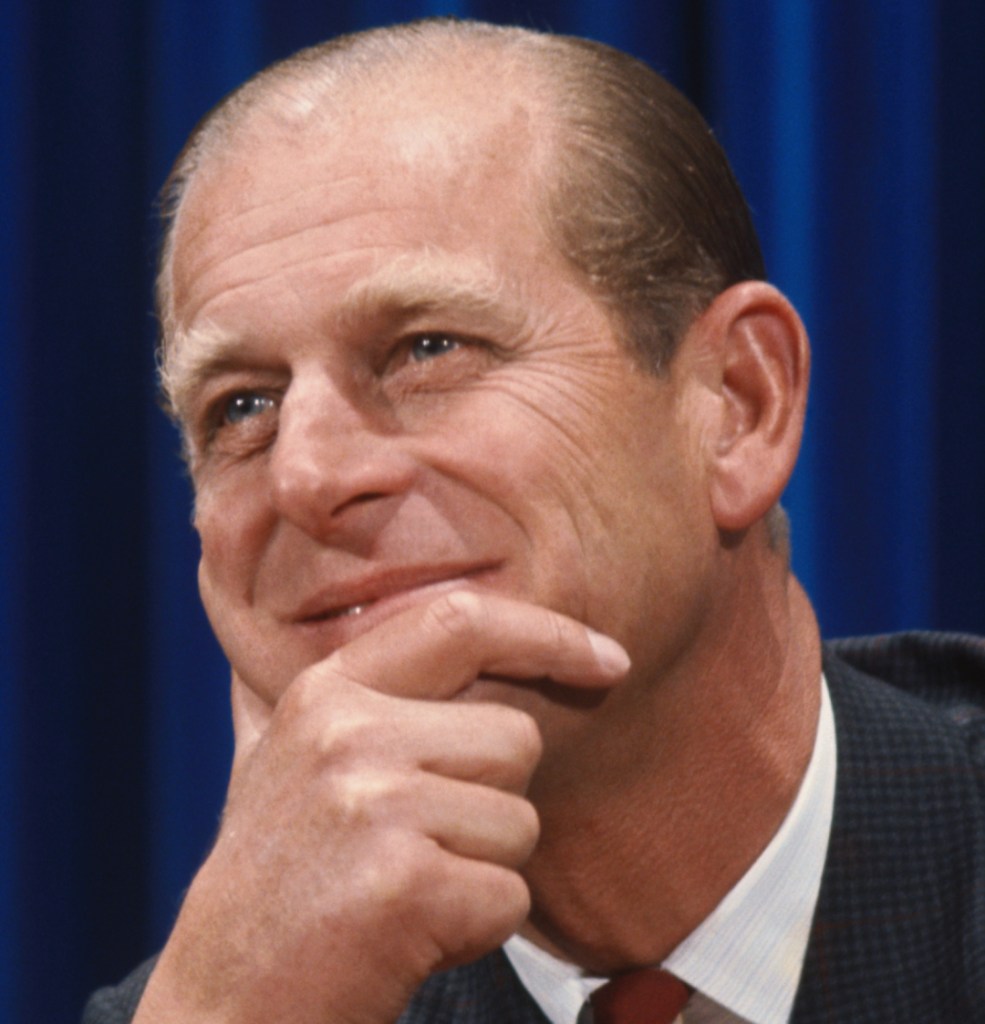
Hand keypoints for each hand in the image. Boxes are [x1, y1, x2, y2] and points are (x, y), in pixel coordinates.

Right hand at [134, 591, 628, 1023]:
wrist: (227, 999)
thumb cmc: (284, 877)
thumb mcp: (305, 757)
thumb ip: (382, 696)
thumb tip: (491, 644)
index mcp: (329, 690)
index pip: (461, 620)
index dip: (547, 633)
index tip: (606, 657)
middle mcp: (348, 732)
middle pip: (514, 737)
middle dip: (497, 798)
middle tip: (419, 846)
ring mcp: (372, 803)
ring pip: (521, 820)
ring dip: (486, 867)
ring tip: (407, 888)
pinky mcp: (403, 884)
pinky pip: (510, 894)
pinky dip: (479, 924)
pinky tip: (412, 932)